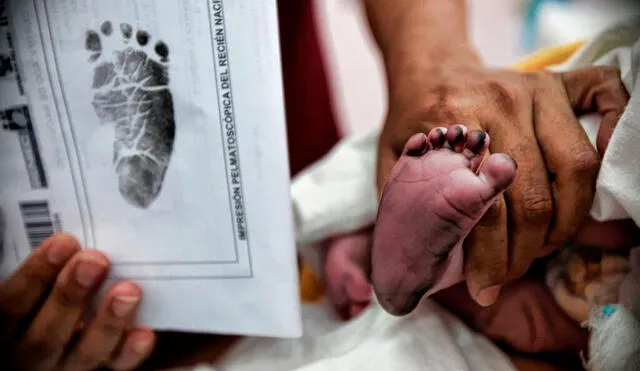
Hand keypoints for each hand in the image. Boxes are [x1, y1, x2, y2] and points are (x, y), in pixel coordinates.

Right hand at [0, 233, 154, 369]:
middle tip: (96, 261)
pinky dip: (130, 352)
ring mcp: (67, 366)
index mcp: (8, 329)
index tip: (64, 242)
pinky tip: (145, 333)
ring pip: (84, 354)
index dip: (35, 274)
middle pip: (45, 335)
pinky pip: (116, 368)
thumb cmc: (46, 294)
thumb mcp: (34, 287)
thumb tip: (65, 236)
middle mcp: (31, 355)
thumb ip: (46, 269)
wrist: (66, 331)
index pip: (12, 305)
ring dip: (107, 322)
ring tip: (129, 291)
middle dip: (71, 295)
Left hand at [377, 61, 628, 305]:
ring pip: (576, 168)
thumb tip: (418, 267)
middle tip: (509, 273)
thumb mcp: (393, 161)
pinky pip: (606, 97)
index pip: (484, 206)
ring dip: (566, 222)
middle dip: (525, 252)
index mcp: (454, 121)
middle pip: (534, 196)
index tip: (484, 288)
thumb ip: (406, 205)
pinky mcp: (559, 80)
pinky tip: (593, 181)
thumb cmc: (411, 120)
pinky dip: (616, 131)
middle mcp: (502, 102)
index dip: (489, 258)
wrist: (428, 68)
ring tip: (543, 246)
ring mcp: (536, 90)